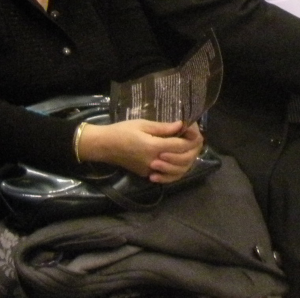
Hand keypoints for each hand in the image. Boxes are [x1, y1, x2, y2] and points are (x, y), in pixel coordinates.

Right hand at [81, 119, 202, 181]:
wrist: (105, 146)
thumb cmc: (122, 131)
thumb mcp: (142, 124)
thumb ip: (163, 127)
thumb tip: (181, 125)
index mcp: (154, 147)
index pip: (180, 146)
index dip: (190, 138)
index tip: (194, 130)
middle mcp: (155, 161)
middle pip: (182, 160)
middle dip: (192, 149)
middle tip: (194, 138)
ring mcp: (151, 170)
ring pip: (177, 171)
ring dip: (186, 160)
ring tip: (188, 148)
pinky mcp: (147, 174)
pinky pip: (167, 175)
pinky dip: (175, 169)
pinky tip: (177, 161)